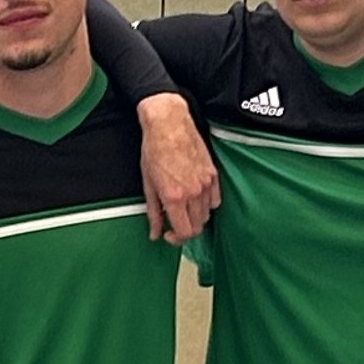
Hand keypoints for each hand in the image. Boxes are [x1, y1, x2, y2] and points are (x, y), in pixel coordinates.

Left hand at [135, 94, 218, 242]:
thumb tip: (155, 233)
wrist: (169, 124)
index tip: (168, 234)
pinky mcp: (213, 174)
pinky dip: (206, 204)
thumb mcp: (148, 184)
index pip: (185, 232)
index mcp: (175, 197)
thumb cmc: (155, 149)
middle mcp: (194, 192)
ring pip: (207, 214)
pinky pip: (215, 199)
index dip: (176, 239)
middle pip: (198, 227)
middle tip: (174, 224)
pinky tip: (195, 198)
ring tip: (183, 209)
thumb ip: (153, 213)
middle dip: (185, 230)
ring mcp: (206, 183)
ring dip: (195, 217)